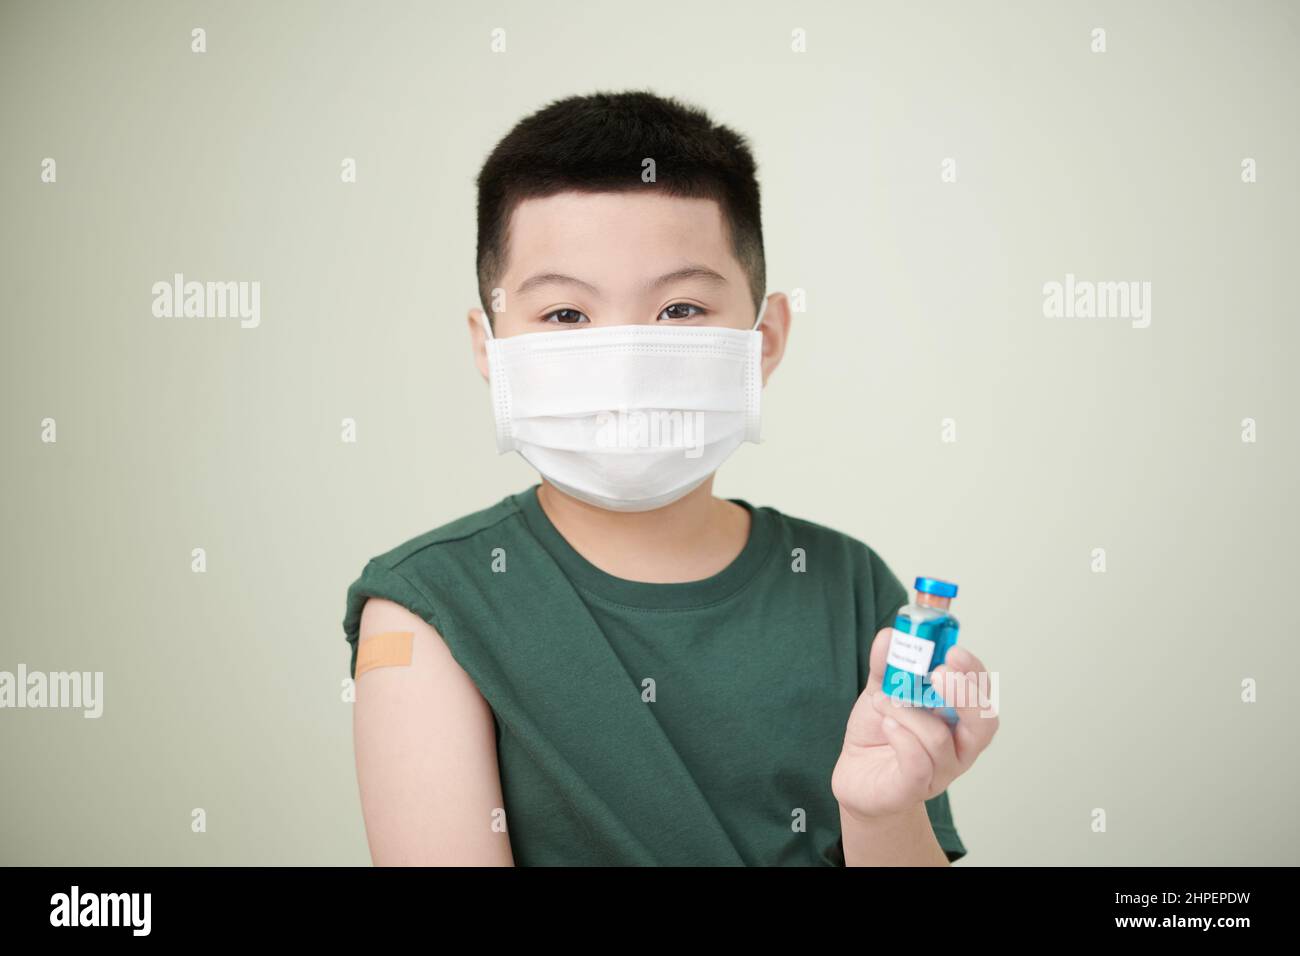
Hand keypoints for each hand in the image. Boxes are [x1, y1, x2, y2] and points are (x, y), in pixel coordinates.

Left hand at [831, 627, 998, 821]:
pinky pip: (918, 763)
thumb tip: (890, 635)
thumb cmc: (879, 732)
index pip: (981, 690)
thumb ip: (887, 665)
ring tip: (884, 702)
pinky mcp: (916, 787)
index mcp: (957, 715)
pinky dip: (901, 738)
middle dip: (964, 693)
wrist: (857, 776)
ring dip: (908, 713)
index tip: (952, 650)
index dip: (972, 670)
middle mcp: (959, 744)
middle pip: (983, 721)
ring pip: (939, 739)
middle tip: (937, 672)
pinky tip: (887, 725)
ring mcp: (941, 769)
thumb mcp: (882, 690)